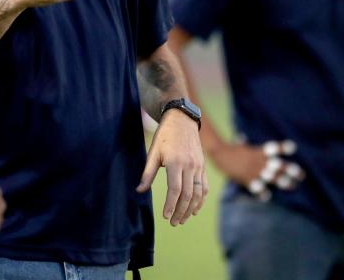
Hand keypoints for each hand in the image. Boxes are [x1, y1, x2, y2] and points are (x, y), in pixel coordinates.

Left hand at [136, 109, 206, 225]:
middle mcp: (190, 166)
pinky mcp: (203, 166)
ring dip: (191, 209)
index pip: (175, 190)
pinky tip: (195, 209)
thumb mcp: (153, 152)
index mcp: (176, 162)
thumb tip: (139, 191)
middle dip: (180, 211)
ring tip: (182, 219)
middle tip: (173, 222)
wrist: (182, 120)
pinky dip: (201, 200)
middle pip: (188, 195)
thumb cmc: (165, 135)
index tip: (165, 216)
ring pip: (198, 193)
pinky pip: (204, 187)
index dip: (170, 205)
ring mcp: (198, 166)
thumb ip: (147, 173)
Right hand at [210, 140, 304, 200]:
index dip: (283, 148)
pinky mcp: (246, 179)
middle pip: (277, 165)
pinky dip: (262, 192)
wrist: (219, 154)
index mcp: (258, 151)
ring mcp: (253, 170)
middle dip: (289, 170)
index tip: (293, 147)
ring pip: (271, 177)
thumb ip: (245, 143)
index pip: (273, 149)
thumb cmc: (232, 149)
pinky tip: (267, 197)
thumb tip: (242, 137)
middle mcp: (258, 161)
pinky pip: (256, 187)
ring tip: (292, 185)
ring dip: (282, 181)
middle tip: (301, 174)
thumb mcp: (241, 144)